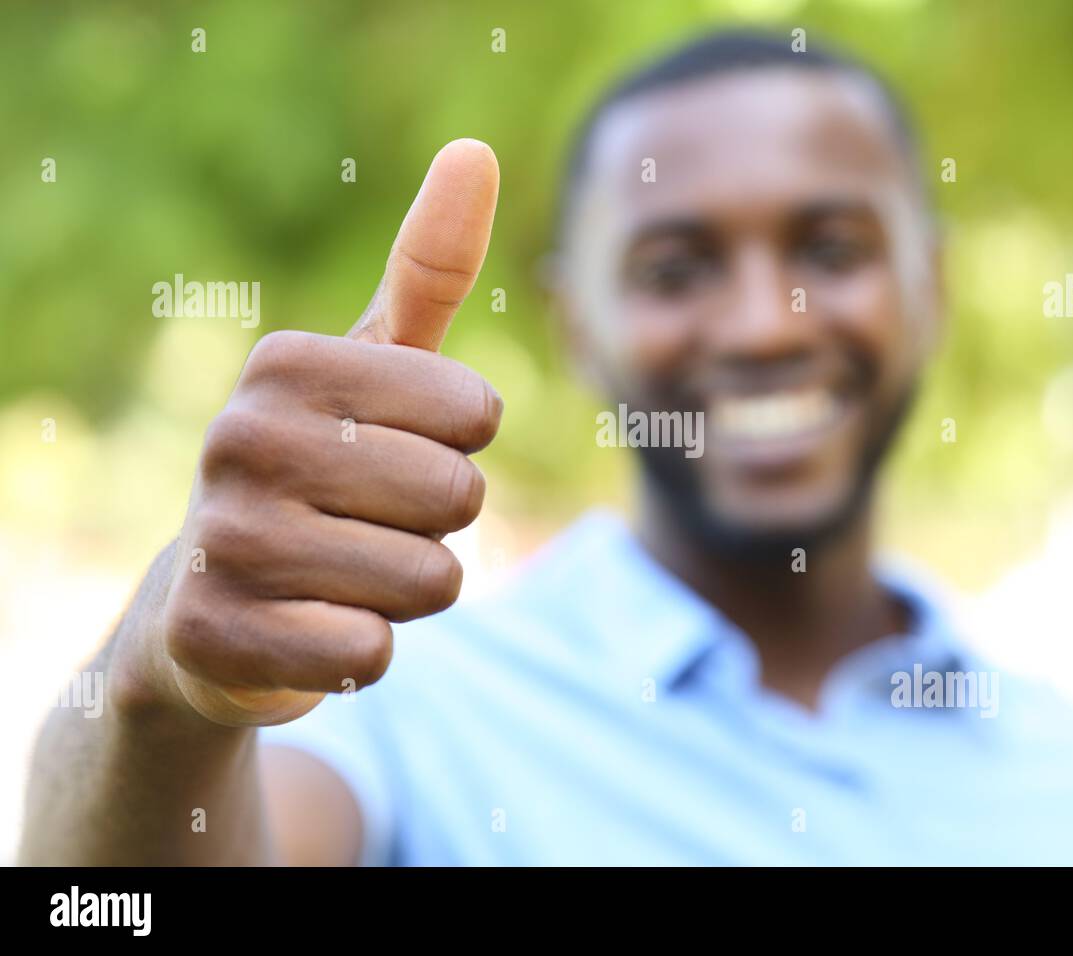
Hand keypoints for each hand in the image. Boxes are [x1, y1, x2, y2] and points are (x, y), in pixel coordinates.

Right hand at [155, 140, 500, 725]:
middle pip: (458, 497)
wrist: (210, 600)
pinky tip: (310, 629)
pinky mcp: (216, 638)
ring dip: (409, 591)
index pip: (476, 412)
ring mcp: (223, 541)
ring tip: (341, 574)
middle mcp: (241, 439)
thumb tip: (476, 151)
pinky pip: (371, 651)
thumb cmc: (319, 470)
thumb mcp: (371, 367)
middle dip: (440, 526)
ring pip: (428, 581)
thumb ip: (427, 269)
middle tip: (366, 522)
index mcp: (288, 363)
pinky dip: (366, 651)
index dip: (463, 447)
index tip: (396, 449)